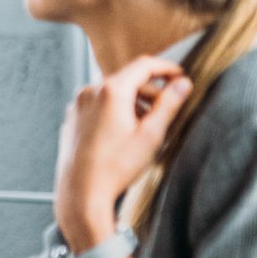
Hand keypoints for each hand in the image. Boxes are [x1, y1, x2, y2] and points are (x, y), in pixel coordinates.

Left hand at [54, 56, 191, 247]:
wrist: (81, 192)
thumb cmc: (117, 167)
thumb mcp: (151, 135)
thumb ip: (169, 105)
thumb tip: (184, 83)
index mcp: (111, 90)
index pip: (144, 65)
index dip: (166, 68)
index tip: (181, 75)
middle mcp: (90, 91)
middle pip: (128, 79)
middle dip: (151, 91)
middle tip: (169, 110)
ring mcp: (78, 104)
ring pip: (113, 92)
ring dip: (134, 102)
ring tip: (147, 127)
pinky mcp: (72, 117)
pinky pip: (99, 104)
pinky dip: (116, 110)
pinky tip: (125, 133)